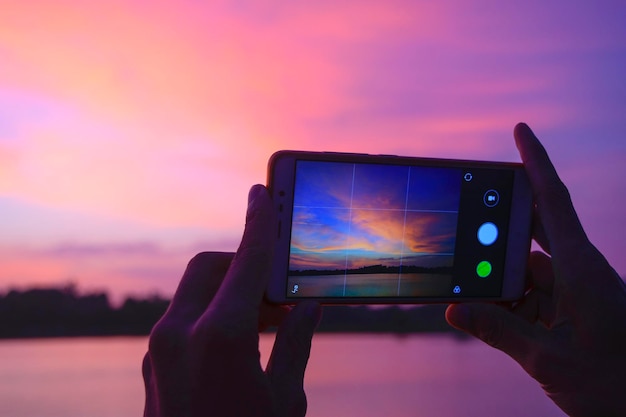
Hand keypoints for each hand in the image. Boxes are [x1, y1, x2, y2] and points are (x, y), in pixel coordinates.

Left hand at [142, 185, 321, 416]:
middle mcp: (179, 334)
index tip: (262, 192)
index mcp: (220, 339)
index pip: (246, 261)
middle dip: (243, 262)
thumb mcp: (286, 399)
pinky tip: (239, 337)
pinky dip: (212, 312)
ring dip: (229, 290)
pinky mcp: (153, 363)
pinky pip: (183, 317)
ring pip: (195, 291)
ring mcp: (159, 349)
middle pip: (210, 266)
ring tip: (268, 316)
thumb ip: (298, 344)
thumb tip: (310, 307)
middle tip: (278, 284)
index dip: (259, 222)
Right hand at [446, 123, 625, 416]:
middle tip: (467, 221)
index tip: (521, 130)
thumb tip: (454, 311)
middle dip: (499, 225)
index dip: (536, 163)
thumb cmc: (615, 386)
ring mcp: (575, 293)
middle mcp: (578, 272)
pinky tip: (486, 315)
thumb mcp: (549, 360)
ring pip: (525, 270)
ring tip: (469, 291)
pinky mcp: (570, 312)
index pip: (553, 202)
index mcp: (582, 269)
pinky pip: (530, 296)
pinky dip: (507, 303)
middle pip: (532, 230)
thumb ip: (498, 332)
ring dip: (498, 280)